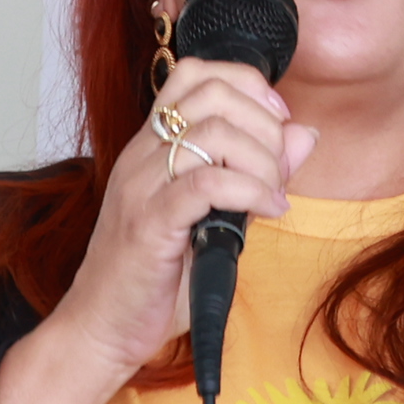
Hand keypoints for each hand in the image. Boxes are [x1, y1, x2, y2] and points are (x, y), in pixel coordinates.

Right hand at [0, 58, 316, 403]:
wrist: (98, 330)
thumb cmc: (151, 281)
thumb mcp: (213, 219)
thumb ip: (255, 174)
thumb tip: (305, 135)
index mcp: (150, 148)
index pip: (195, 74)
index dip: (248, 84)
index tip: (277, 122)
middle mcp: (140, 157)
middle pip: (212, 92)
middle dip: (264, 123)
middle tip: (278, 167)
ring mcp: (141, 187)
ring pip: (214, 132)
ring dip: (262, 160)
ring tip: (272, 194)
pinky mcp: (150, 223)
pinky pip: (208, 182)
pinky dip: (252, 190)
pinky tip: (267, 211)